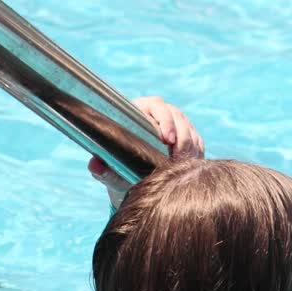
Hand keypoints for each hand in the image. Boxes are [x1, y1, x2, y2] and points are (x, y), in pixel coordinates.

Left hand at [89, 96, 205, 205]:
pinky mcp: (188, 138)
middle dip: (180, 134)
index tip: (166, 139)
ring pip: (189, 128)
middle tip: (177, 154)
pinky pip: (197, 141)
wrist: (136, 184)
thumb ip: (104, 170)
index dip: (164, 118)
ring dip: (189, 145)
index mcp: (138, 113)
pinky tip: (190, 165)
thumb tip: (94, 166)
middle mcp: (159, 115)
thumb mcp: (112, 174)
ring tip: (182, 162)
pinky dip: (196, 152)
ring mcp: (175, 126)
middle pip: (177, 115)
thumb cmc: (120, 173)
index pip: (155, 105)